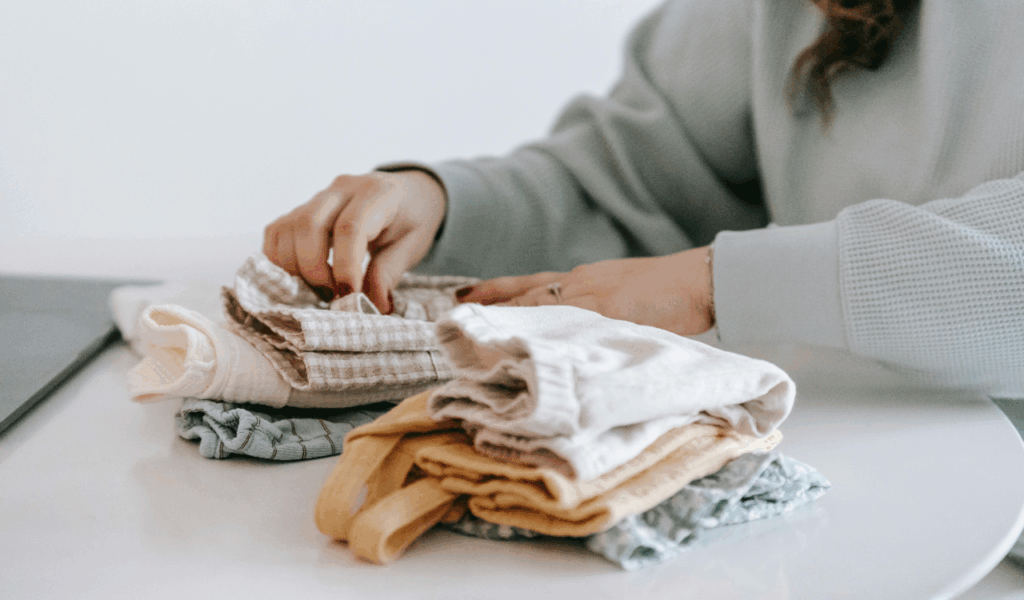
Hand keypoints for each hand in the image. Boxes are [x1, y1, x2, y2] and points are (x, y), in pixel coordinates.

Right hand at [263, 170, 445, 312]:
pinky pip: (276, 233)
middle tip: (332, 296)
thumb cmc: (411, 219)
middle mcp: (342, 188)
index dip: (345, 267)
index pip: (350, 228)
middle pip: (309, 225)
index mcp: (377, 193)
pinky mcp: (300, 209)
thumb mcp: (413, 245)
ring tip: (320, 289)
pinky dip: (280, 260)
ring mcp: (317, 196)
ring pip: (287, 229)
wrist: (407, 193)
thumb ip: (390, 272)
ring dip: (295, 268)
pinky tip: (302, 278)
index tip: (348, 297)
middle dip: (314, 270)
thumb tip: (374, 306)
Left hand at [455, 247, 714, 336]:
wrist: (701, 279)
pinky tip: (521, 354)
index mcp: (582, 281)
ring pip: (539, 311)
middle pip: (524, 299)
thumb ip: (594, 311)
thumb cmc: (668, 290)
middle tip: (450, 324)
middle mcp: (580, 286)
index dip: (493, 292)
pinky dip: (547, 343)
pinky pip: (571, 331)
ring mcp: (594, 300)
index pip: (528, 286)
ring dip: (507, 327)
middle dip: (489, 313)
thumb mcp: (622, 295)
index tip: (461, 298)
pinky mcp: (611, 316)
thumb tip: (574, 333)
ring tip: (472, 340)